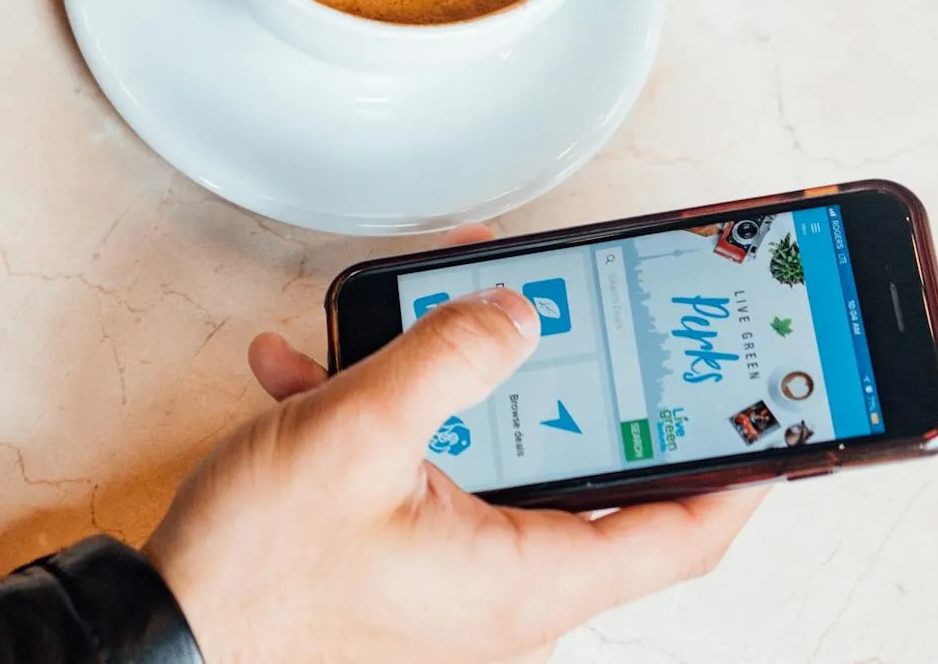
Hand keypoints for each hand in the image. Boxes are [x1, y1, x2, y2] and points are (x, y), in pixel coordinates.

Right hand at [146, 225, 765, 663]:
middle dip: (566, 374)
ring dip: (456, 383)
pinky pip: (419, 475)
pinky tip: (319, 370)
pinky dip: (384, 417)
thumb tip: (518, 311)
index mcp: (525, 577)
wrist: (163, 635)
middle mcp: (502, 589)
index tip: (774, 412)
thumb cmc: (256, 576)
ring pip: (491, 459)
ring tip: (416, 314)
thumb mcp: (357, 435)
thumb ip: (448, 357)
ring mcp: (449, 578)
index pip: (681, 532)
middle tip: (574, 307)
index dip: (740, 468)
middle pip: (582, 472)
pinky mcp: (398, 562)